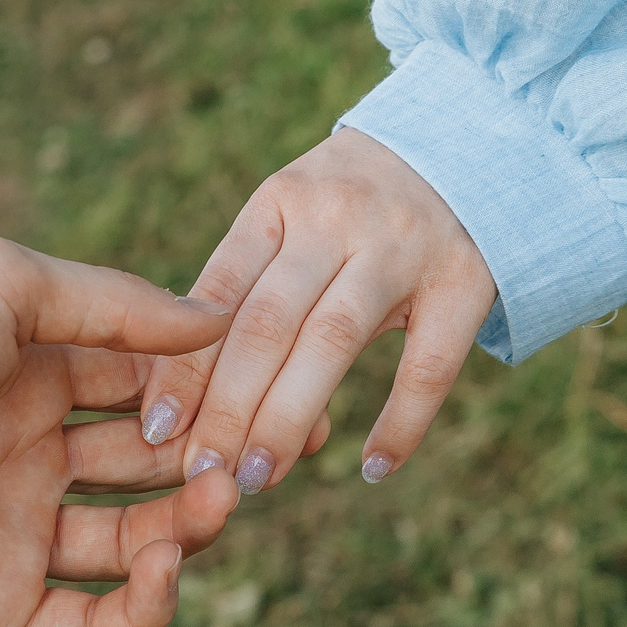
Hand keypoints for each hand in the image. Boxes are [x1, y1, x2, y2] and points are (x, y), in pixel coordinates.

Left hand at [0, 236, 245, 626]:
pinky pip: (90, 626)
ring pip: (134, 545)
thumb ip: (112, 304)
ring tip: (217, 503)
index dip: (208, 388)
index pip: (145, 386)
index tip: (266, 385)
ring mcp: (10, 533)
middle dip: (213, 461)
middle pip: (151, 467)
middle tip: (265, 456)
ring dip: (190, 528)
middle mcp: (24, 454)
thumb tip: (214, 319)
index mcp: (26, 374)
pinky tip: (163, 567)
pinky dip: (143, 609)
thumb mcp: (1, 285)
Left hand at [138, 129, 496, 493]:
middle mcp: (337, 219)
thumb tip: (184, 397)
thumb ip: (246, 290)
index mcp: (280, 202)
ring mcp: (404, 248)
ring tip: (258, 477)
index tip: (158, 429)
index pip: (220, 291)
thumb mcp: (292, 219)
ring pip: (333, 341)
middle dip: (229, 406)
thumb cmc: (351, 210)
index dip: (186, 365)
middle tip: (202, 472)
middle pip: (268, 322)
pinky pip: (429, 363)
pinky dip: (402, 421)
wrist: (468, 149)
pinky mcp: (467, 280)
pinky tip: (373, 469)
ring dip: (289, 417)